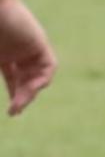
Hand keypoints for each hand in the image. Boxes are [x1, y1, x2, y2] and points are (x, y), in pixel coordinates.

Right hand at [0, 0, 55, 115]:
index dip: (15, 94)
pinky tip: (34, 88)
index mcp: (5, 54)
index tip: (13, 112)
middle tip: (14, 111)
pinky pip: (49, 66)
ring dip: (31, 91)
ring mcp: (30, 48)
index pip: (14, 78)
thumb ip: (0, 68)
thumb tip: (8, 93)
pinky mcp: (40, 44)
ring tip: (20, 102)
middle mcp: (19, 52)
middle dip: (23, 96)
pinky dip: (43, 79)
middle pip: (27, 79)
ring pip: (38, 75)